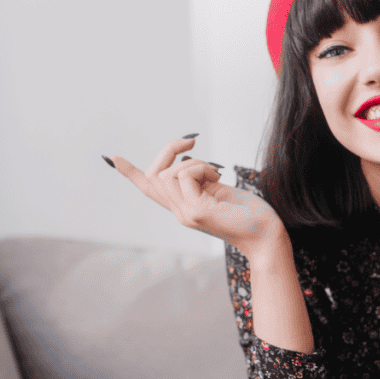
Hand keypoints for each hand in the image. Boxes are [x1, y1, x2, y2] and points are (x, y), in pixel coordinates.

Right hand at [106, 136, 284, 256]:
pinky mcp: (197, 212)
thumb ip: (199, 180)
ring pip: (168, 174)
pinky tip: (217, 178)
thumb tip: (186, 161)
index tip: (112, 158)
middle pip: (154, 175)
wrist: (267, 236)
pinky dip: (201, 168)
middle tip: (191, 142)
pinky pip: (185, 176)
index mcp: (184, 207)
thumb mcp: (219, 191)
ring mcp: (186, 214)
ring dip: (193, 162)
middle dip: (169, 150)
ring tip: (215, 173)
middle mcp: (180, 213)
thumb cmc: (249, 213)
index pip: (150, 190)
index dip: (130, 173)